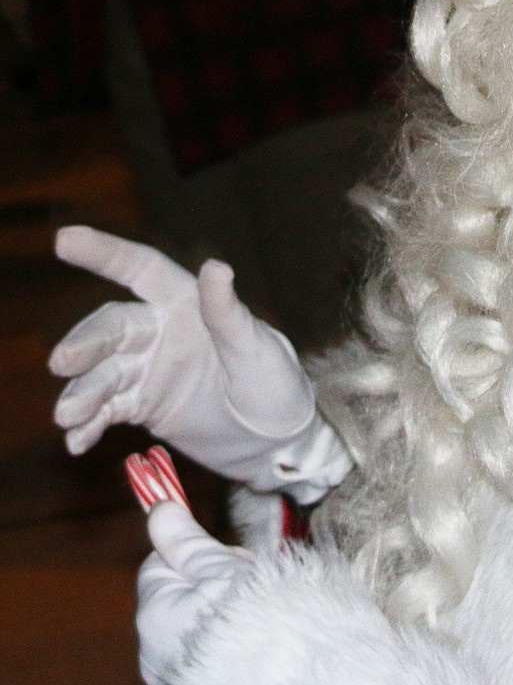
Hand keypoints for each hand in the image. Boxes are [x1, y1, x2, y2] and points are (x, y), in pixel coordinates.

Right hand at [50, 227, 351, 499]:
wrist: (276, 445)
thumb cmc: (276, 386)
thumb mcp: (257, 350)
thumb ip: (228, 314)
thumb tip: (215, 266)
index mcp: (189, 303)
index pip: (142, 270)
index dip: (105, 252)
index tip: (64, 240)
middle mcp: (162, 330)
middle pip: (112, 327)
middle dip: (86, 342)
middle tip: (63, 362)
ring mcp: (148, 369)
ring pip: (102, 372)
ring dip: (81, 391)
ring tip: (69, 417)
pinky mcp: (143, 405)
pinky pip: (106, 409)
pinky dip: (87, 423)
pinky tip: (77, 440)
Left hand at [137, 501, 252, 684]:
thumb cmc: (252, 623)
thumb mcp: (222, 568)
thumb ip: (188, 542)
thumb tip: (159, 510)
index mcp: (154, 610)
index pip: (159, 562)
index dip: (191, 552)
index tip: (224, 555)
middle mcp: (151, 649)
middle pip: (179, 594)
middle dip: (211, 582)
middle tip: (251, 582)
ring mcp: (170, 679)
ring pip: (194, 626)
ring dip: (221, 614)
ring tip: (259, 614)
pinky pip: (204, 658)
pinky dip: (224, 647)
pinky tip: (252, 645)